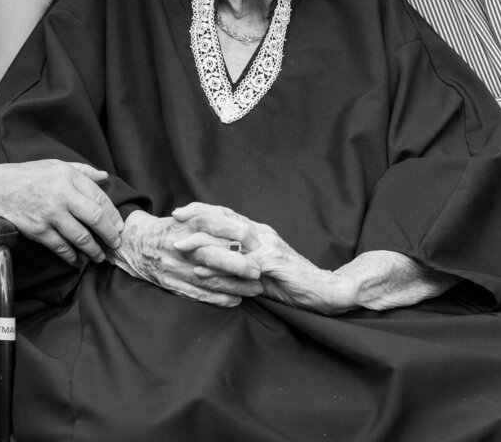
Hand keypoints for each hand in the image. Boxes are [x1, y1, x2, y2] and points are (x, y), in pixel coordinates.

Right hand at [0, 159, 122, 266]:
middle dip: (110, 235)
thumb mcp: (55, 165)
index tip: (120, 226)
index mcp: (69, 177)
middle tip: (116, 244)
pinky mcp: (38, 230)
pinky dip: (72, 256)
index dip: (114, 215)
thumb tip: (104, 176)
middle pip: (96, 218)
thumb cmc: (27, 175)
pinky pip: (61, 247)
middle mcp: (62, 195)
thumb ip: (82, 171)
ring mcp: (50, 214)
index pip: (100, 198)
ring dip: (93, 250)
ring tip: (100, 256)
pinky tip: (78, 260)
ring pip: (80, 237)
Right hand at [112, 210, 263, 306]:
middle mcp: (182, 245)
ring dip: (235, 286)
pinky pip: (198, 294)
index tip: (258, 243)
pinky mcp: (171, 283)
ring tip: (256, 289)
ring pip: (209, 279)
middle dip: (239, 265)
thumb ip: (214, 218)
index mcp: (187, 223)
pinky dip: (218, 299)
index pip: (217, 225)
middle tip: (259, 271)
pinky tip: (235, 300)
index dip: (240, 234)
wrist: (134, 243)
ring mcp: (175, 267)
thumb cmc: (171, 228)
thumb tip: (247, 230)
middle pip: (213, 255)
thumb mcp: (189, 215)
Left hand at [172, 203, 354, 314]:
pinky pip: (240, 266)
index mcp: (260, 233)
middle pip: (227, 219)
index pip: (229, 215)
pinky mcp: (272, 265)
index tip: (181, 210)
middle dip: (199, 216)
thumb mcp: (260, 269)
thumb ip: (238, 264)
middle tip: (175, 216)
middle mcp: (262, 235)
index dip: (205, 210)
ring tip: (180, 244)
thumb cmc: (292, 282)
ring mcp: (268, 248)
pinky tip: (202, 271)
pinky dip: (220, 269)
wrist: (325, 290)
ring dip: (203, 242)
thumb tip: (207, 264)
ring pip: (231, 239)